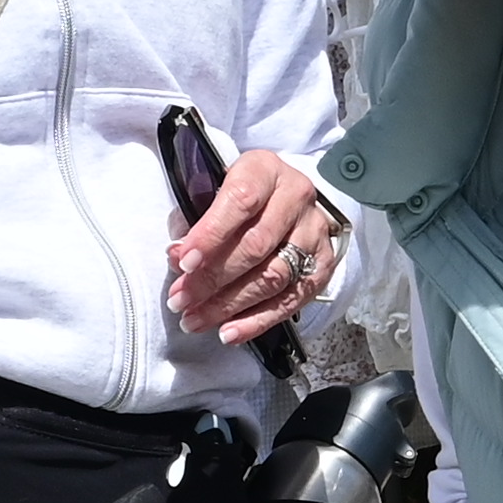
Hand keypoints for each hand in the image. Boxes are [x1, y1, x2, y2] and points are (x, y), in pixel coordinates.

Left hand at [164, 148, 347, 343]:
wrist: (285, 197)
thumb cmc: (241, 195)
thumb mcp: (215, 189)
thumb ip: (195, 219)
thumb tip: (178, 257)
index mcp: (266, 171)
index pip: (240, 202)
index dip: (211, 234)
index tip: (184, 262)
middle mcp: (296, 198)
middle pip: (256, 246)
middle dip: (213, 279)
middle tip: (180, 299)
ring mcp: (314, 232)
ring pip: (274, 276)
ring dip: (230, 305)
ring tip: (196, 319)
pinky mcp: (324, 263)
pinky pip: (292, 299)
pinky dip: (258, 320)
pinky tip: (230, 332)